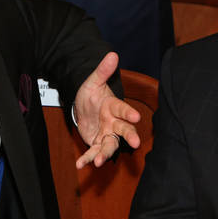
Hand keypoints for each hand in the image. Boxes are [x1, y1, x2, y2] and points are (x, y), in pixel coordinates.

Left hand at [73, 52, 140, 168]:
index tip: (136, 116)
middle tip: (135, 143)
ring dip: (105, 153)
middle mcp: (113, 122)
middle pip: (124, 130)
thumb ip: (103, 70)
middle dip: (129, 136)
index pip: (123, 109)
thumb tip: (112, 54)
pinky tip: (81, 165)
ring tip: (99, 161)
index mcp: (113, 107)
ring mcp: (106, 134)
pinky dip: (88, 159)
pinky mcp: (97, 143)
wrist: (83, 108)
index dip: (129, 113)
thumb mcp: (94, 81)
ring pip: (110, 145)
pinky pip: (94, 152)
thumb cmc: (92, 94)